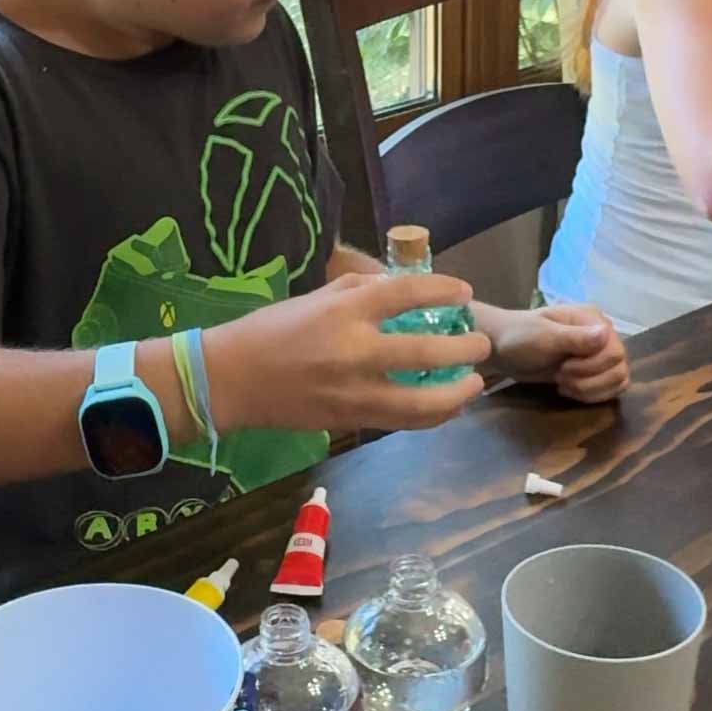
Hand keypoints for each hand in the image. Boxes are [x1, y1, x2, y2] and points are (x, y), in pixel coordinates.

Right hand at [204, 272, 490, 434]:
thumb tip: (400, 289)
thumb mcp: (315, 297)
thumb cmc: (271, 330)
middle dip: (463, 349)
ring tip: (474, 383)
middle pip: (427, 352)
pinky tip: (446, 406)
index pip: (407, 294)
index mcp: (345, 311)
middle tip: (480, 344)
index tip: (464, 293)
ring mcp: (355, 390)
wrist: (231, 379)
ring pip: (422, 402)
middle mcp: (356, 350)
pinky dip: (432, 415)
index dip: (443, 291)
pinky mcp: (351, 418)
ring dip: (457, 393)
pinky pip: (403, 421)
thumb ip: (360, 291)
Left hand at [489, 303, 628, 403]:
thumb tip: (606, 333)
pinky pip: (611, 388)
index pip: (615, 350)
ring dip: (590, 389)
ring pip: (619, 379)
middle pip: (619, 367)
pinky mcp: (593, 371)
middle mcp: (602, 335)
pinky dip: (592, 395)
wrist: (503, 349)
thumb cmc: (520, 337)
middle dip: (588, 378)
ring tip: (563, 383)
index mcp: (593, 319)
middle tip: (560, 376)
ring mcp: (599, 354)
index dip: (592, 366)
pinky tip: (569, 390)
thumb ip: (575, 337)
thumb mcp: (543, 336)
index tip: (564, 366)